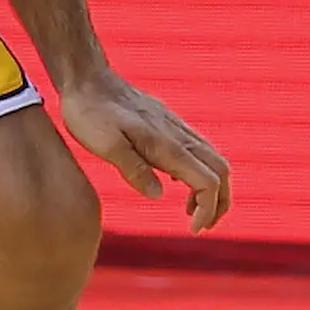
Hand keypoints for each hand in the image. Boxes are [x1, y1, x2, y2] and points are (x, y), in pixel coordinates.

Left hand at [54, 71, 230, 231]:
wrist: (88, 80)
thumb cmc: (91, 114)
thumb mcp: (106, 145)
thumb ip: (134, 169)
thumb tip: (158, 194)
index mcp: (167, 146)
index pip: (209, 182)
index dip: (208, 210)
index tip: (192, 230)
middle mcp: (179, 136)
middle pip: (222, 171)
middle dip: (220, 203)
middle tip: (201, 226)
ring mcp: (176, 128)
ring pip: (214, 159)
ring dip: (213, 189)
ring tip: (192, 212)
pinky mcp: (169, 124)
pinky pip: (199, 150)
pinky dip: (200, 173)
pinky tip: (176, 182)